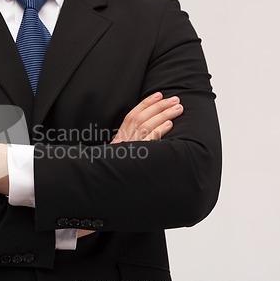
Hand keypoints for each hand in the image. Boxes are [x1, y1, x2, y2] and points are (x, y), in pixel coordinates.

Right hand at [77, 92, 183, 238]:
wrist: (102, 186)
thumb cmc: (114, 171)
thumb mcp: (119, 155)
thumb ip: (129, 144)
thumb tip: (144, 134)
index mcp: (119, 138)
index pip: (132, 115)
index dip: (145, 103)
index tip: (158, 94)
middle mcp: (124, 141)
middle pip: (141, 117)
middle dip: (159, 106)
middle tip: (175, 99)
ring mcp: (130, 148)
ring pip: (146, 126)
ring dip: (163, 115)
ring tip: (178, 108)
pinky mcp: (137, 156)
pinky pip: (148, 141)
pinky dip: (158, 131)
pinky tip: (169, 125)